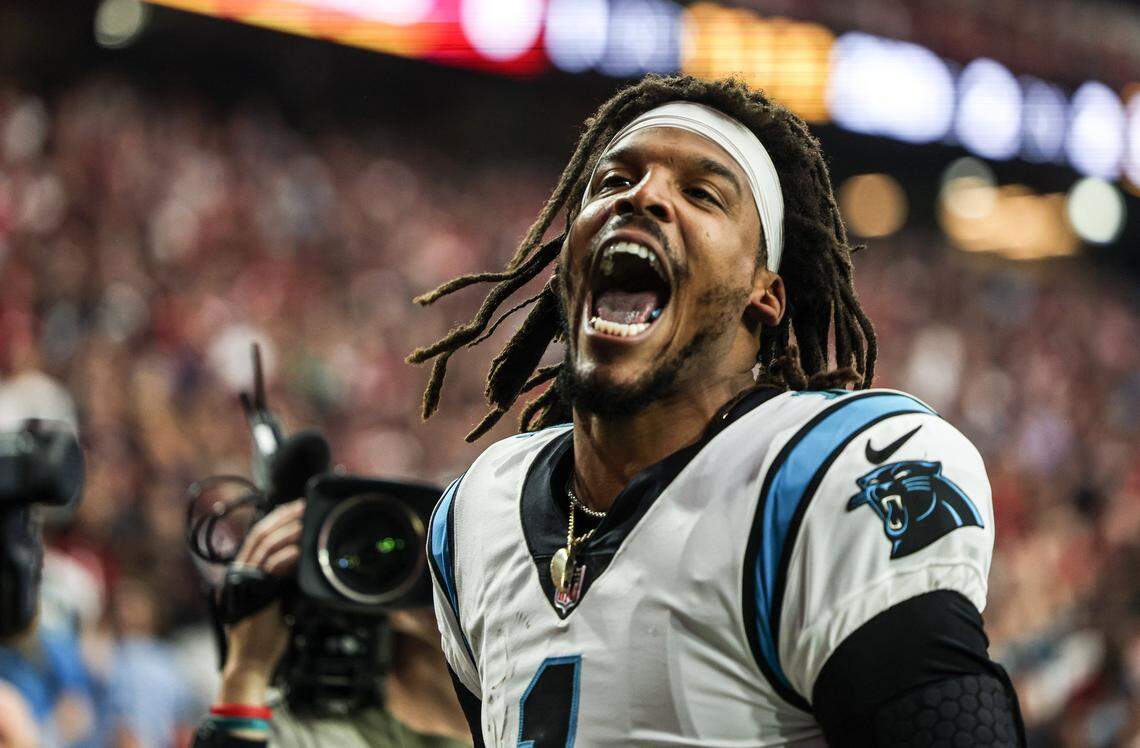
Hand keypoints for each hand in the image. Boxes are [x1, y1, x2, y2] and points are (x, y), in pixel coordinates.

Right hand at [219, 499, 304, 705]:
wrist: (252, 663)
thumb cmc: (265, 638)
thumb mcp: (278, 601)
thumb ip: (284, 581)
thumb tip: (304, 562)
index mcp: (243, 574)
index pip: (258, 537)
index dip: (276, 520)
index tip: (295, 508)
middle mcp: (240, 574)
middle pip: (260, 534)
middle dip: (283, 517)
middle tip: (303, 506)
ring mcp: (244, 583)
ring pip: (265, 546)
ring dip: (288, 531)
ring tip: (305, 521)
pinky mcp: (253, 593)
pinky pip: (271, 567)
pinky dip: (288, 556)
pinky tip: (302, 549)